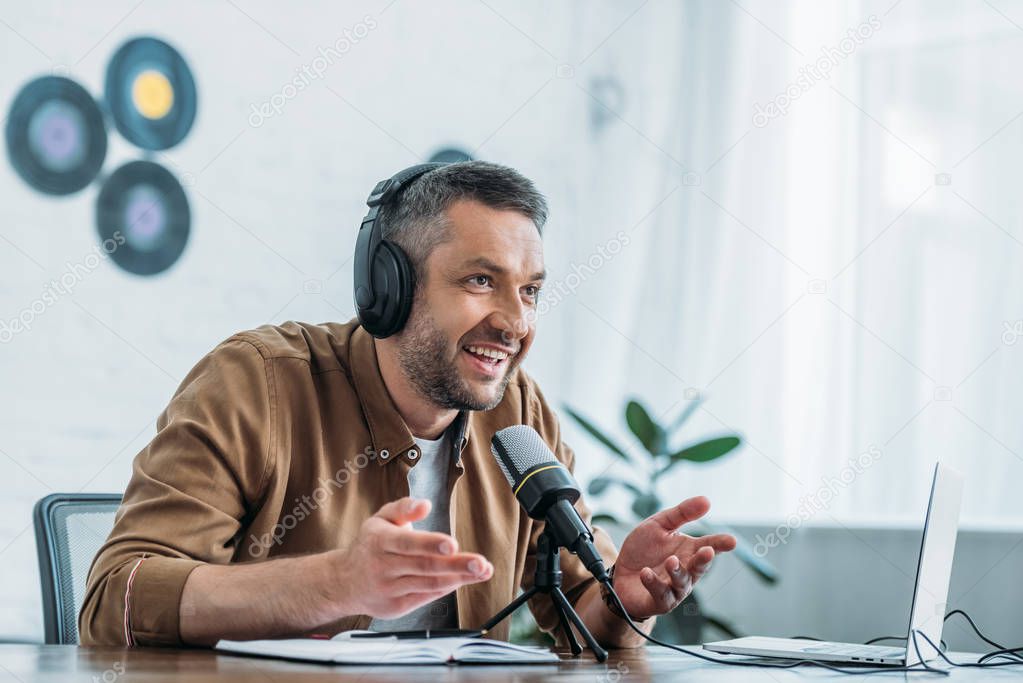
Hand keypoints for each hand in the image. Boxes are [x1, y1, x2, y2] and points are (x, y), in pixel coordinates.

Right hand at [329, 497, 492, 619]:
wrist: (343, 583)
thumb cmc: (369, 545)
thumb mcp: (381, 519)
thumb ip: (404, 507)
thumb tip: (425, 504)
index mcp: (379, 541)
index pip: (407, 543)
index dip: (430, 544)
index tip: (453, 544)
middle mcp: (383, 567)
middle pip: (424, 567)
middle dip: (456, 565)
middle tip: (480, 562)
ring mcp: (388, 590)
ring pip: (428, 584)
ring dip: (458, 578)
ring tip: (482, 571)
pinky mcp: (395, 608)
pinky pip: (426, 597)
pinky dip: (446, 588)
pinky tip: (462, 579)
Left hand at [612, 496, 735, 619]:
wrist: (619, 573)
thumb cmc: (644, 550)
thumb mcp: (659, 525)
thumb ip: (682, 514)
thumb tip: (706, 500)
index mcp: (689, 550)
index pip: (708, 545)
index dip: (720, 543)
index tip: (731, 541)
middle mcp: (686, 571)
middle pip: (699, 567)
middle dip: (703, 560)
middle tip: (707, 551)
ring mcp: (674, 588)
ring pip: (681, 583)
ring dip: (677, 572)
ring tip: (671, 561)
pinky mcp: (658, 601)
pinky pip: (659, 594)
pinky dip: (653, 583)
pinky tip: (645, 572)